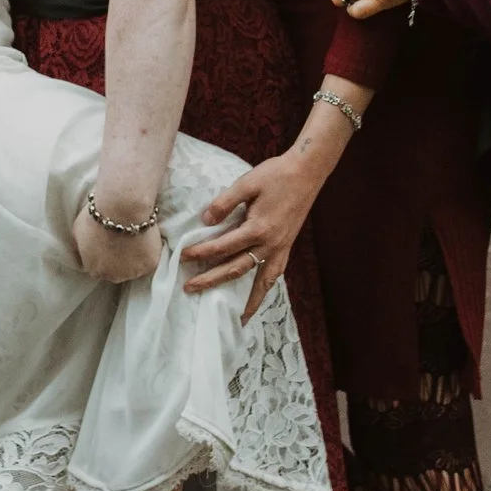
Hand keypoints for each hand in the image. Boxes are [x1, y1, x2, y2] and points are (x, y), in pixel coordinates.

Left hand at [73, 199, 165, 284]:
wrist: (123, 207)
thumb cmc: (99, 216)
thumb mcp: (77, 233)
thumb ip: (81, 250)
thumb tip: (83, 255)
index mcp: (95, 270)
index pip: (98, 269)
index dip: (104, 255)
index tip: (108, 244)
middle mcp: (113, 276)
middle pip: (116, 272)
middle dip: (118, 259)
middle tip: (121, 241)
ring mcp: (133, 272)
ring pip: (133, 269)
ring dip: (133, 258)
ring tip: (133, 239)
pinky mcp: (149, 265)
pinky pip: (149, 262)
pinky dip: (148, 253)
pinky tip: (144, 239)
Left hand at [181, 151, 322, 320]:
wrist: (307, 172)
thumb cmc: (276, 175)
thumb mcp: (247, 182)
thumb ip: (225, 202)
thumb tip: (205, 221)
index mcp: (258, 229)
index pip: (223, 246)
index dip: (201, 252)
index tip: (183, 256)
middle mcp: (270, 245)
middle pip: (235, 269)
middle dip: (211, 280)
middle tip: (190, 288)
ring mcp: (281, 248)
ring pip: (260, 281)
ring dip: (246, 300)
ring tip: (235, 318)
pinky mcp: (287, 247)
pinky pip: (275, 275)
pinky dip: (265, 289)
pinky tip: (258, 295)